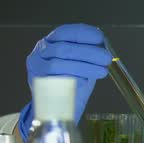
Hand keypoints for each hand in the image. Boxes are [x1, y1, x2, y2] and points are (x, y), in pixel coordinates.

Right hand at [18, 23, 111, 142]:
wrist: (59, 109)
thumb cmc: (73, 83)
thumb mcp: (83, 64)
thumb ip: (89, 54)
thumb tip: (105, 49)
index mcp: (52, 41)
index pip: (65, 32)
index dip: (84, 34)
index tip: (101, 39)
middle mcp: (40, 52)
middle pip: (64, 49)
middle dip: (89, 52)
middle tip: (106, 58)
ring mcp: (36, 68)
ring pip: (59, 63)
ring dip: (85, 66)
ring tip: (102, 71)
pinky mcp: (36, 85)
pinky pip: (54, 80)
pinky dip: (71, 80)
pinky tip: (85, 81)